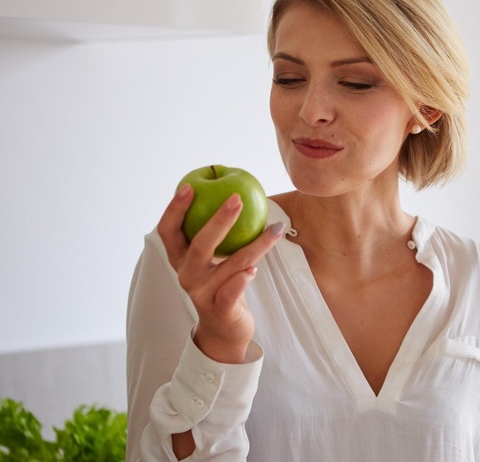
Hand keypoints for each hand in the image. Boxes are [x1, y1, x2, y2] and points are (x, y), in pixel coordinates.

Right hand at [157, 183, 281, 363]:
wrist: (225, 330)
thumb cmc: (222, 285)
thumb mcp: (214, 260)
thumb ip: (217, 236)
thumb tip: (236, 195)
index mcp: (181, 259)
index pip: (168, 231)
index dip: (175, 209)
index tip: (190, 186)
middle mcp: (187, 275)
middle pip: (198, 245)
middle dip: (218, 220)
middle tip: (237, 199)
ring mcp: (202, 294)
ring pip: (229, 265)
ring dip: (255, 245)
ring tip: (275, 228)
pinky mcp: (221, 310)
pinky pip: (232, 291)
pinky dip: (243, 278)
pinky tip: (255, 269)